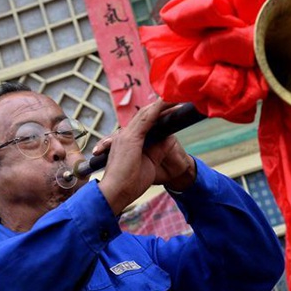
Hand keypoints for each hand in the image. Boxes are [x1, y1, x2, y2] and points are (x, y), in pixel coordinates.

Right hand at [95, 100, 195, 214]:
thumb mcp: (148, 164)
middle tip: (176, 98)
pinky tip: (168, 102)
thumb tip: (167, 139)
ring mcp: (126, 135)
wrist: (115, 193)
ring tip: (175, 97)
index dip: (157, 115)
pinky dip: (159, 109)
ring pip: (147, 114)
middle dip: (161, 106)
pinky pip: (147, 118)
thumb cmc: (128, 184)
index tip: (171, 109)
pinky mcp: (130, 138)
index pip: (144, 123)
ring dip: (162, 104)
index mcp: (127, 141)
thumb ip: (156, 150)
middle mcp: (124, 135)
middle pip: (145, 115)